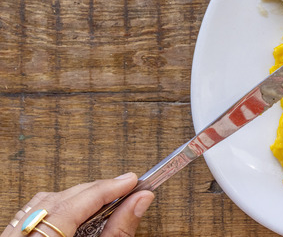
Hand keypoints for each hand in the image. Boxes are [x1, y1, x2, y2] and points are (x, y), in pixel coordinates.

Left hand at [3, 173, 153, 236]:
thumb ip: (119, 230)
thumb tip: (141, 200)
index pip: (80, 201)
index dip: (110, 188)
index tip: (133, 180)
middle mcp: (23, 233)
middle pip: (64, 197)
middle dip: (97, 191)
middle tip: (128, 189)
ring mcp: (13, 234)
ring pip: (46, 201)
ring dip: (78, 197)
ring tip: (105, 202)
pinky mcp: (13, 236)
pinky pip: (33, 212)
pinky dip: (58, 207)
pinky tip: (76, 212)